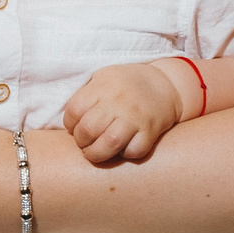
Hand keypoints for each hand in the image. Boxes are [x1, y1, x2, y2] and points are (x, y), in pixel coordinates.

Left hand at [61, 62, 185, 164]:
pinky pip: (133, 151)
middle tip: (85, 143)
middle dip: (81, 142)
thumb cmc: (126, 84)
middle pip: (88, 129)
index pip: (74, 111)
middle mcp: (118, 101)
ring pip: (109, 144)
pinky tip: (122, 149)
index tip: (75, 128)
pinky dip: (125, 154)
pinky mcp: (150, 131)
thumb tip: (69, 119)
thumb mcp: (103, 78)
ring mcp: (135, 117)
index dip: (70, 124)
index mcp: (102, 87)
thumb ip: (86, 94)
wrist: (165, 84)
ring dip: (96, 154)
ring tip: (95, 153)